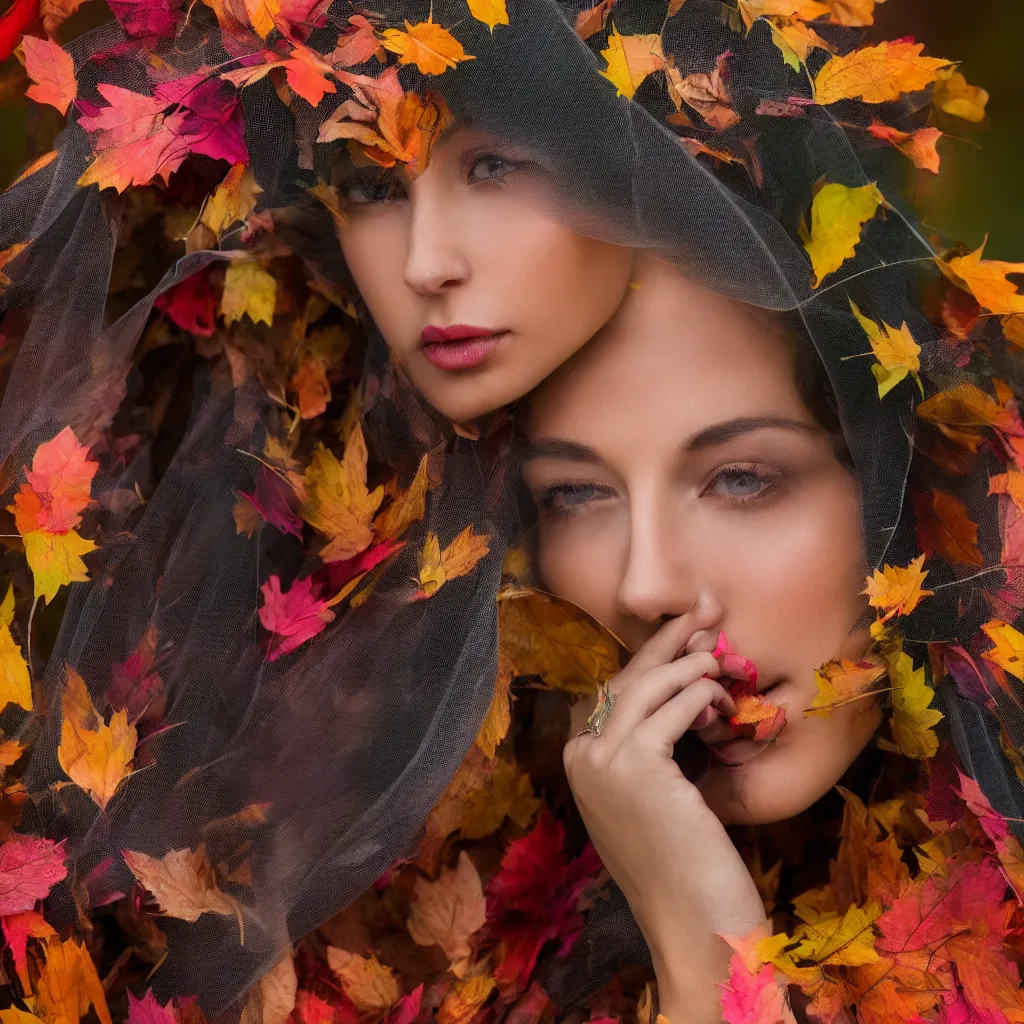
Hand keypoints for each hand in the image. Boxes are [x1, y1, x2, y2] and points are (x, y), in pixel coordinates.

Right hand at [564, 616, 767, 1021]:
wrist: (694, 926)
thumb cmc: (684, 867)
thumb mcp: (655, 798)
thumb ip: (652, 753)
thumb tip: (683, 698)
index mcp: (580, 762)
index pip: (615, 691)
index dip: (652, 658)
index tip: (685, 632)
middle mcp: (580, 756)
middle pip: (626, 679)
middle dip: (668, 640)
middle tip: (704, 609)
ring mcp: (601, 760)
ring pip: (647, 685)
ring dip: (689, 662)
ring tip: (720, 650)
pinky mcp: (634, 766)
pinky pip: (673, 707)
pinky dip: (701, 693)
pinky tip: (723, 698)